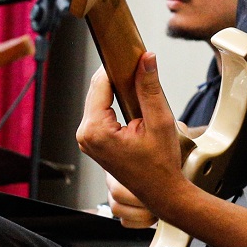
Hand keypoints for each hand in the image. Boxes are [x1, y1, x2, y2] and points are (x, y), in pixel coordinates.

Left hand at [76, 54, 187, 219]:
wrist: (161, 192)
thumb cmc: (160, 165)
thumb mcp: (160, 121)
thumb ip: (150, 87)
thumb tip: (146, 59)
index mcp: (96, 130)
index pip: (101, 83)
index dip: (118, 65)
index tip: (132, 54)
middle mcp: (85, 135)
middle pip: (97, 89)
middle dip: (118, 76)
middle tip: (140, 67)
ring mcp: (87, 140)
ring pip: (98, 98)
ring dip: (117, 89)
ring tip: (139, 86)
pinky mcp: (93, 141)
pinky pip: (99, 111)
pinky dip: (114, 101)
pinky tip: (131, 101)